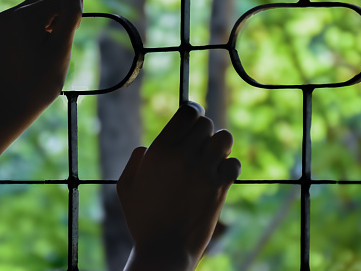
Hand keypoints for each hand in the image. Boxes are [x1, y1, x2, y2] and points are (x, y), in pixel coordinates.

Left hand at [0, 0, 82, 114]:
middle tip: (58, 45)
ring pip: (27, 14)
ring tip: (44, 51)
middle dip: (55, 19)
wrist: (11, 107)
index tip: (72, 35)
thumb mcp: (61, 48)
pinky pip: (13, 26)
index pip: (57, 1)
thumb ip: (70, 15)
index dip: (71, 15)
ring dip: (41, 26)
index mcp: (23, 16)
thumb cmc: (41, 80)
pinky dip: (25, 34)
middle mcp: (5, 16)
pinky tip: (29, 55)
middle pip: (41, 4)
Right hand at [117, 102, 240, 269]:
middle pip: (206, 123)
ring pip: (224, 138)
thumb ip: (135, 160)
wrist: (164, 249)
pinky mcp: (219, 187)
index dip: (192, 112)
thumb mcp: (126, 186)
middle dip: (204, 132)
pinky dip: (229, 167)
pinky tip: (219, 176)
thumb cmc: (142, 219)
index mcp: (160, 150)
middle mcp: (183, 155)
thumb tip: (148, 147)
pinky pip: (234, 163)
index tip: (193, 119)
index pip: (187, 112)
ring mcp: (203, 171)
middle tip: (199, 146)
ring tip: (212, 157)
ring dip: (219, 145)